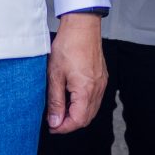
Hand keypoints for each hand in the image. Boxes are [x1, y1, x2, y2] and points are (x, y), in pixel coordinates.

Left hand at [47, 13, 104, 133]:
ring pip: (91, 109)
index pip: (78, 121)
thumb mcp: (55, 75)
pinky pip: (95, 98)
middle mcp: (97, 89)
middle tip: (54, 120)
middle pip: (86, 118)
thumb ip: (55, 101)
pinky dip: (83, 104)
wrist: (82, 26)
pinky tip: (71, 98)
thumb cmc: (68, 46)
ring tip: (60, 109)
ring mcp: (102, 83)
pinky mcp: (102, 77)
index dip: (64, 128)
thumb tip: (55, 121)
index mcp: (86, 90)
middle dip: (70, 123)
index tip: (51, 126)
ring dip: (77, 114)